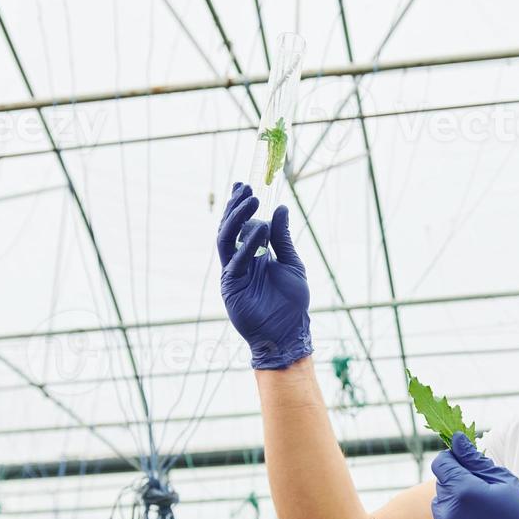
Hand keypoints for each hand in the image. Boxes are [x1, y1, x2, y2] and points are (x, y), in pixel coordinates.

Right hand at [216, 182, 312, 369]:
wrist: (287, 333)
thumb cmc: (292, 303)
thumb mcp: (292, 263)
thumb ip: (283, 238)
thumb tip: (280, 209)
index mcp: (254, 253)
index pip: (243, 223)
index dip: (241, 205)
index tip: (245, 185)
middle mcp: (240, 259)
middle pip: (230, 226)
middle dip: (235, 206)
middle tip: (246, 188)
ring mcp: (233, 271)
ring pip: (226, 238)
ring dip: (237, 218)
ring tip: (251, 201)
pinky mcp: (230, 284)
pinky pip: (234, 259)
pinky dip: (247, 243)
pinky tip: (260, 230)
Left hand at [429, 432, 518, 518]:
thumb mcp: (505, 482)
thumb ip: (476, 461)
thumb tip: (457, 440)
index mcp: (463, 491)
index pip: (442, 463)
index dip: (454, 459)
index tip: (468, 465)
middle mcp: (448, 512)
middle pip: (441, 485)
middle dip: (458, 483)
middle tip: (485, 494)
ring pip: (441, 507)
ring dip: (455, 505)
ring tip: (482, 515)